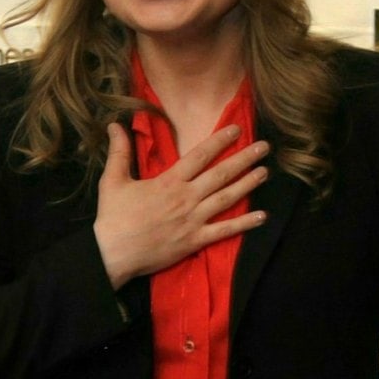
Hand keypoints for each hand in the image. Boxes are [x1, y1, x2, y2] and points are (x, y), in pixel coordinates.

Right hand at [94, 122, 268, 288]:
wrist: (113, 253)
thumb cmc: (113, 216)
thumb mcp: (113, 180)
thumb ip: (119, 151)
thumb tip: (114, 124)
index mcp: (169, 181)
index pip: (200, 155)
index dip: (220, 140)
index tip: (237, 129)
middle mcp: (186, 197)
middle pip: (221, 174)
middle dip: (244, 159)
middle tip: (264, 147)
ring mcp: (193, 220)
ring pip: (227, 198)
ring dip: (248, 184)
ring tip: (265, 172)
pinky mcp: (195, 240)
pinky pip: (224, 230)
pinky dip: (244, 224)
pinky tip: (262, 216)